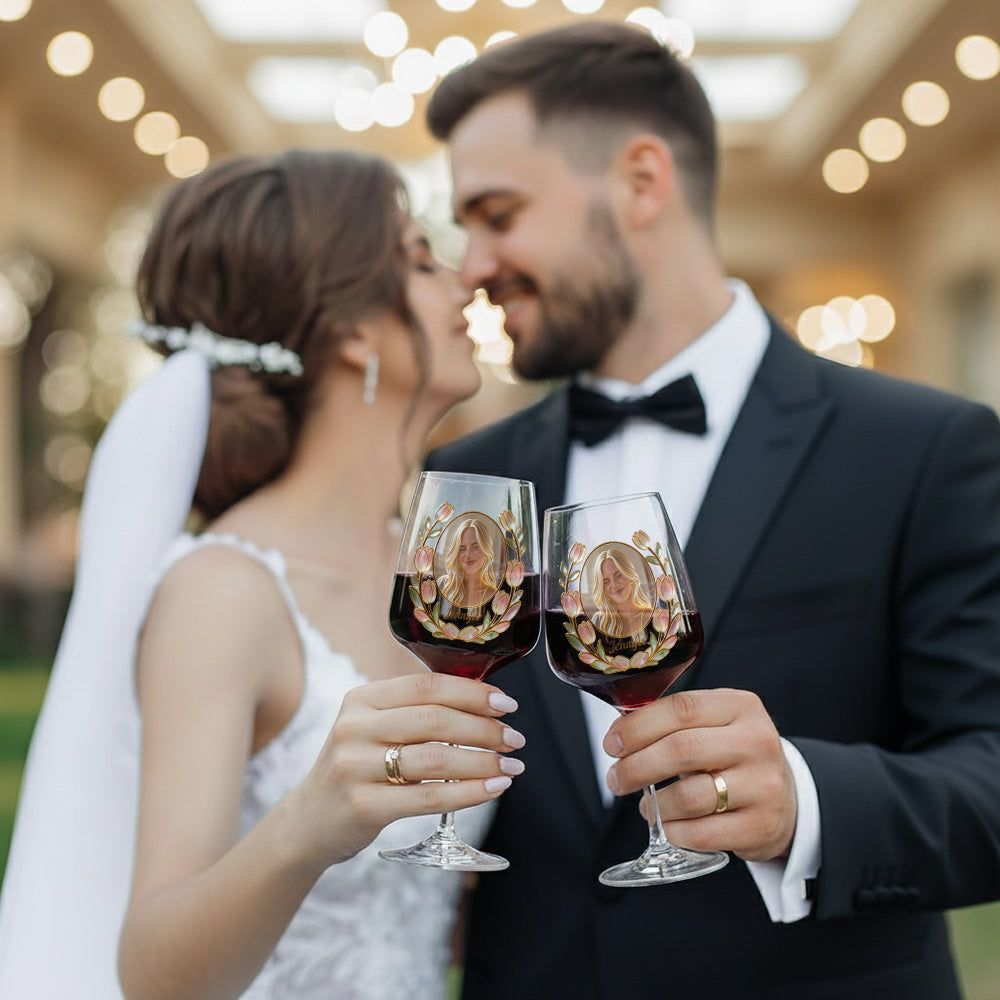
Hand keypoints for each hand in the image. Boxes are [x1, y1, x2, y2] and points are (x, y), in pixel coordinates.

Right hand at [287, 673, 524, 867]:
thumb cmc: (358, 768)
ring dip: (483, 762)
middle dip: (485, 728)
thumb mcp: (373, 728)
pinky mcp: (363, 806)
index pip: (426, 685)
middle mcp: (355, 727)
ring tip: (511, 767)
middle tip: (515, 740)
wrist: (309, 822)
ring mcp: (355, 767)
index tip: (506, 704)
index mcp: (362, 698)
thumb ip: (415, 711)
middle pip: (435, 719)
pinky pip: (429, 797)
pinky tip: (492, 789)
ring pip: (436, 758)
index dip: (472, 693)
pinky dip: (469, 793)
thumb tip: (485, 703)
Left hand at [603, 688, 795, 861]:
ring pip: (689, 796)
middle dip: (635, 767)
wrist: (787, 799)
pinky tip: (669, 825)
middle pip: (680, 750)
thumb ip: (674, 722)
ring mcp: (763, 785)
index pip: (680, 708)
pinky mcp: (761, 826)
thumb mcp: (715, 724)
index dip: (637, 726)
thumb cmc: (733, 756)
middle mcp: (756, 741)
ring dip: (655, 804)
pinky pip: (701, 833)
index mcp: (740, 706)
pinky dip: (674, 832)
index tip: (612, 744)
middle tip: (615, 779)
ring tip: (647, 806)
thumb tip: (619, 733)